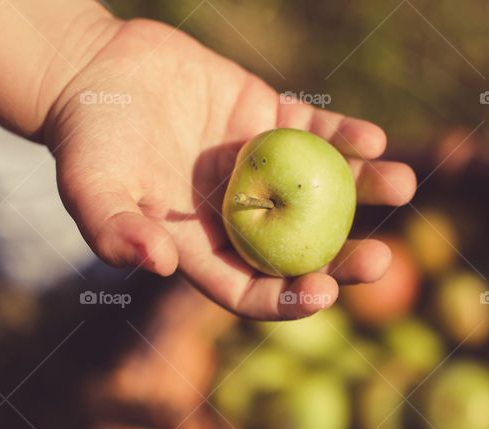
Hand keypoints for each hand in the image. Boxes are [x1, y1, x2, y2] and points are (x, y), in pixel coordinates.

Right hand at [43, 18, 416, 319]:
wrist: (96, 71)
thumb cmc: (86, 139)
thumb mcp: (89, 188)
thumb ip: (113, 229)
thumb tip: (159, 264)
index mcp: (203, 249)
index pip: (252, 290)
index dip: (288, 298)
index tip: (323, 292)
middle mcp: (239, 216)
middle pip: (301, 250)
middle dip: (343, 260)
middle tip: (380, 260)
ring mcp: (260, 169)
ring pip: (321, 190)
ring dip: (364, 191)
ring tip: (402, 186)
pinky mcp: (268, 119)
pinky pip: (316, 132)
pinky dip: (344, 136)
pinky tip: (372, 140)